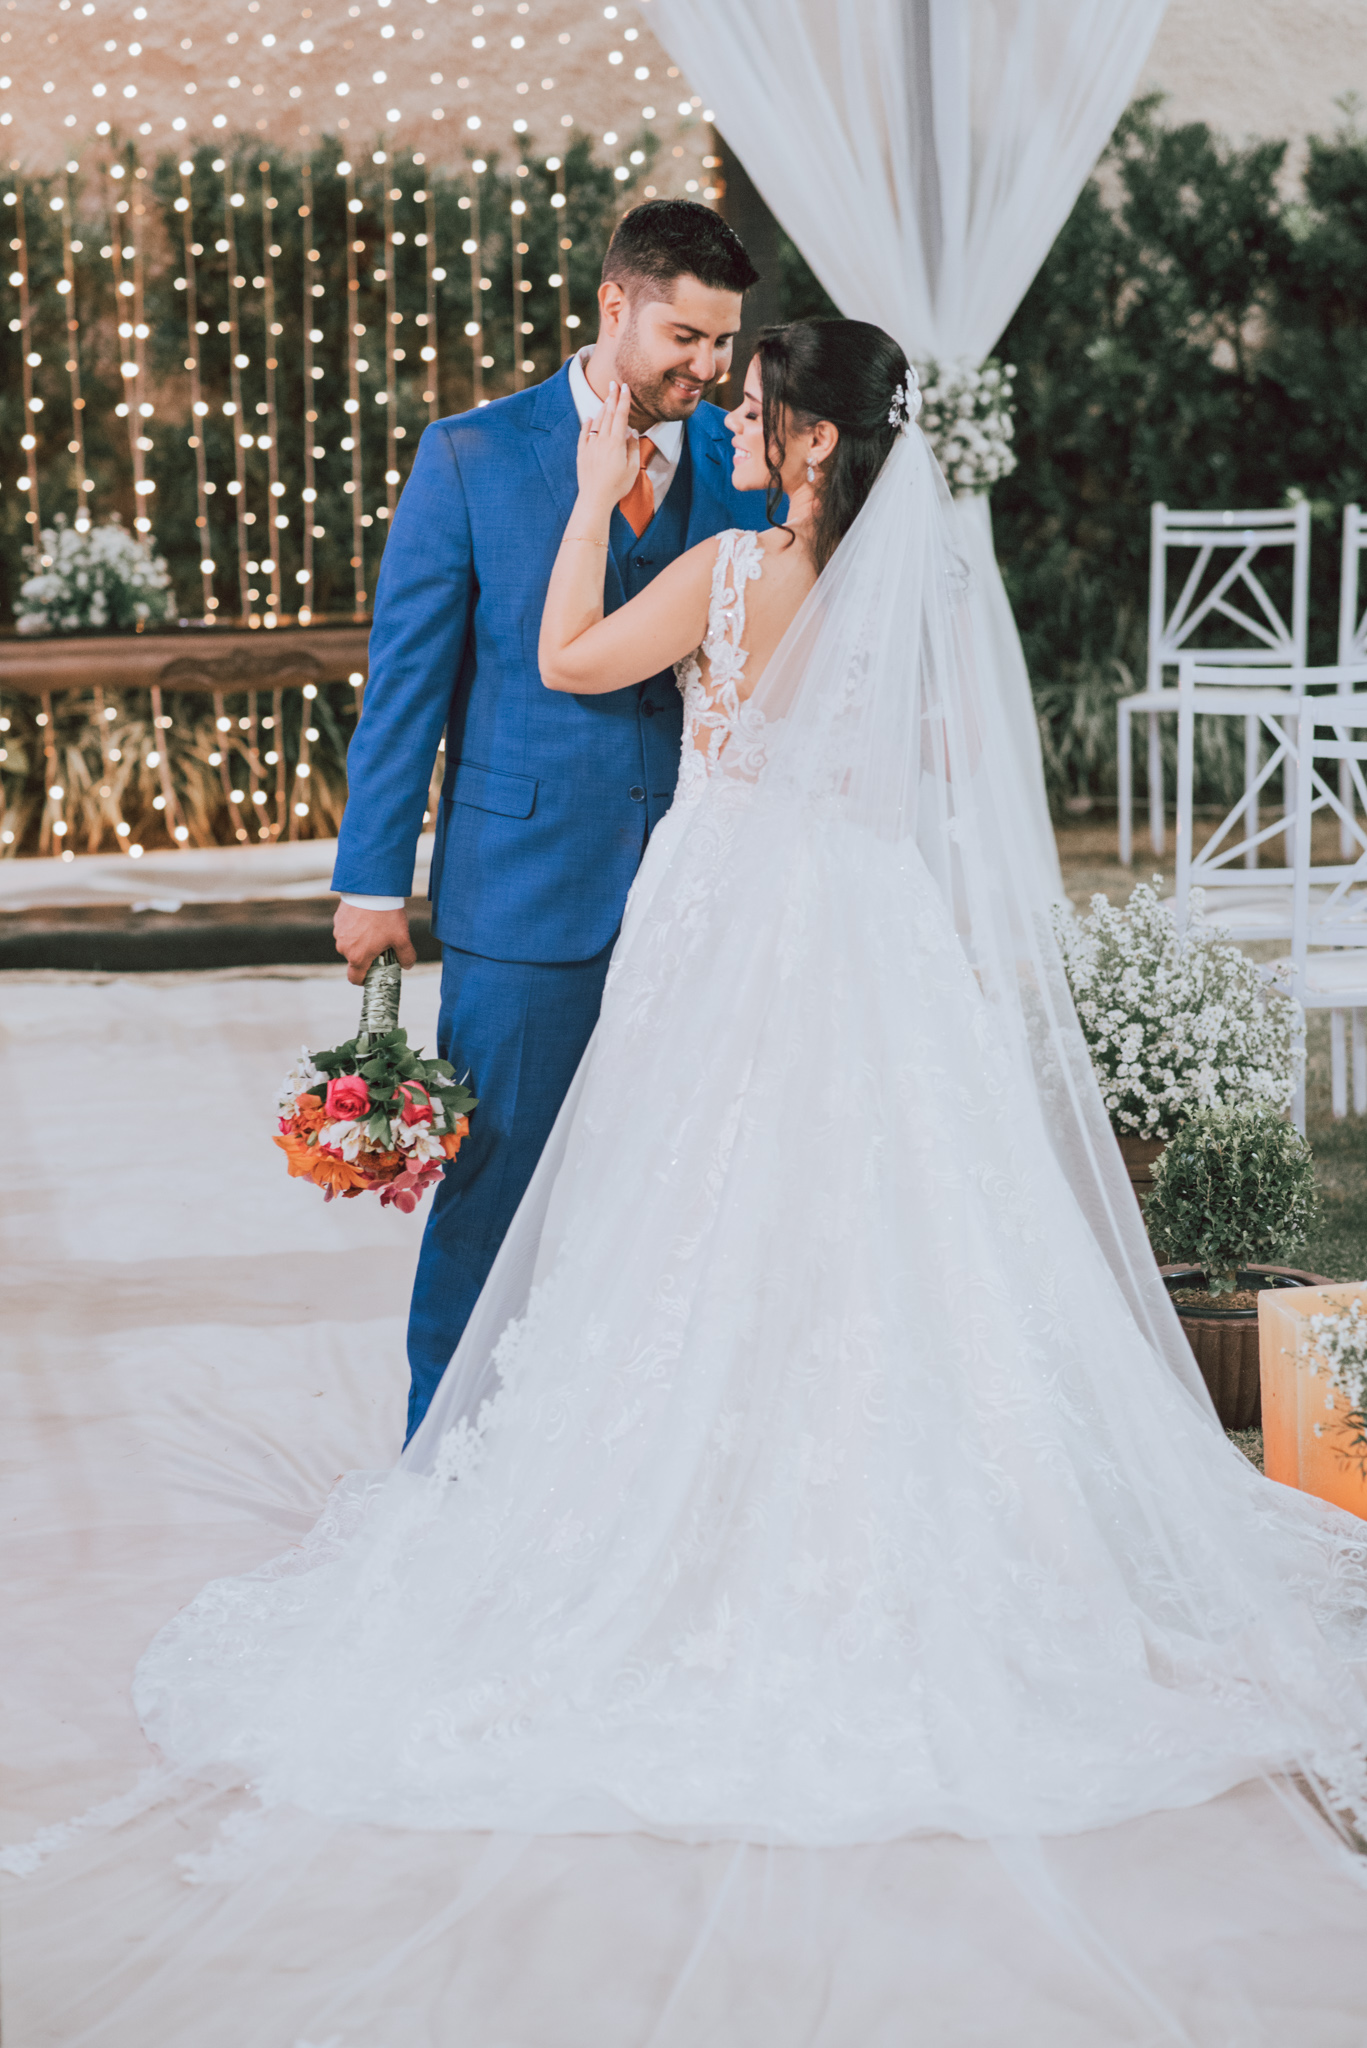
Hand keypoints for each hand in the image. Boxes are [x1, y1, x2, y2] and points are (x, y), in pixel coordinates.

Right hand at [333, 902, 416, 986]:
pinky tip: (368, 918)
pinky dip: (355, 928)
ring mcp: (339, 933)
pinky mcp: (338, 920)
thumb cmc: (386, 916)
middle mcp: (344, 948)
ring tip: (375, 927)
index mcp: (358, 957)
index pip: (355, 979)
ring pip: (350, 944)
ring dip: (360, 941)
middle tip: (382, 944)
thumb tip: (407, 965)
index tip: (374, 972)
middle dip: (367, 955)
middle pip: (355, 959)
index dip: (365, 979)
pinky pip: (347, 930)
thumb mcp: (402, 938)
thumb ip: (406, 956)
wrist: (372, 889)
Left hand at [575, 379, 637, 514]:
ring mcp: (590, 446)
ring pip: (597, 422)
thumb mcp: (632, 469)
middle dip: (612, 397)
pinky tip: (590, 418)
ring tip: (607, 398)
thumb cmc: (617, 486)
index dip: (624, 400)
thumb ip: (633, 448)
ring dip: (603, 408)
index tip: (625, 388)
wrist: (595, 499)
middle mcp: (602, 441)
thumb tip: (632, 433)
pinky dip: (588, 424)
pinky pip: (584, 434)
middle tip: (614, 384)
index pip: (621, 416)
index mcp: (616, 443)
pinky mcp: (582, 453)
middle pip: (608, 414)